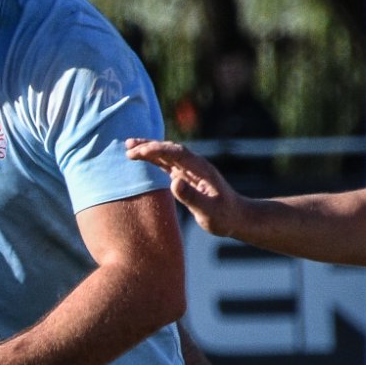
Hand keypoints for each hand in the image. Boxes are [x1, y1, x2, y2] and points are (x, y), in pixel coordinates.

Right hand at [125, 139, 251, 238]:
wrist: (237, 217)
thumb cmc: (224, 216)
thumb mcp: (208, 210)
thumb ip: (191, 196)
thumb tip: (173, 181)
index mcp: (201, 169)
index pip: (177, 153)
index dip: (157, 149)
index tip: (139, 151)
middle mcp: (196, 166)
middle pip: (170, 149)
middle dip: (149, 146)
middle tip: (128, 146)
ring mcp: (191, 171)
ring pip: (167, 155)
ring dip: (149, 150)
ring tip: (129, 148)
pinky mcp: (187, 177)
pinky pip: (168, 164)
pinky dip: (154, 159)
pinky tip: (144, 158)